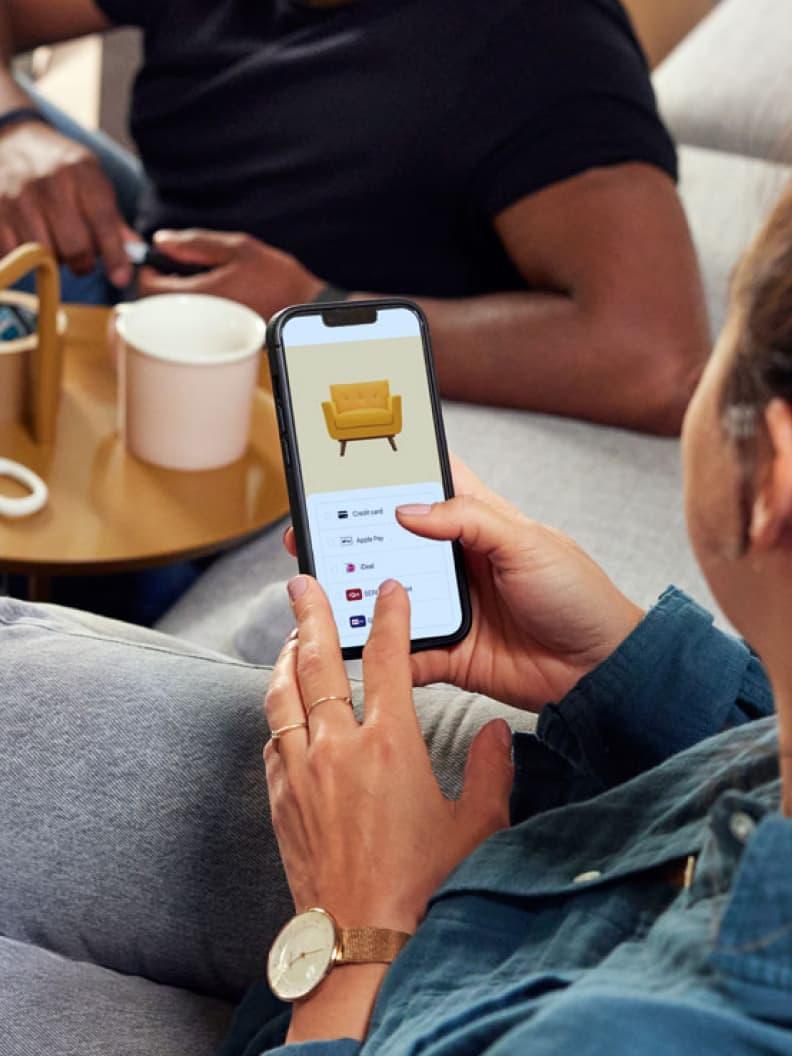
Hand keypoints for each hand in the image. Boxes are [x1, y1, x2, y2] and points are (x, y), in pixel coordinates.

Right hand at [0, 120, 131, 285]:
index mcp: (81, 172)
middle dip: (83, 262)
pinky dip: (25, 257)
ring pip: (44, 255)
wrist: (10, 141)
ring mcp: (16, 196)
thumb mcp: (92, 181)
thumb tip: (135, 251)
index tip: (121, 278)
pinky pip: (14, 254)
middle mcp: (48, 182)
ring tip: (54, 243)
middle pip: (74, 247)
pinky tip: (29, 240)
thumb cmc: (60, 168)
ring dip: (53, 260)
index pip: (103, 222)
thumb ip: (112, 218)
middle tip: (82, 257)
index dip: (115, 255)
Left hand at [138, 229, 323, 317]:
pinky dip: (195, 311)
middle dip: (163, 286)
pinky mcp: (221, 340)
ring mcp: (210, 335)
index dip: (148, 270)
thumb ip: (194, 243)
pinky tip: (215, 298)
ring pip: (175, 318)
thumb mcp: (236, 247)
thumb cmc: (277, 276)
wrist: (305, 305)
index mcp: (199, 296)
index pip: (147, 290)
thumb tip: (162, 241)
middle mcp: (201, 321)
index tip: (160, 259)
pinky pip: (193, 326)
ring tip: (202, 282)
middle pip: (157, 307)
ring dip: (178, 299)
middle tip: (181, 269)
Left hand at [265, 574, 513, 1040]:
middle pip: (317, 662)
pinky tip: (284, 712)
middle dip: (311, 613)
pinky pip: (271, 742)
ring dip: (284, 659)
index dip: (389, 615)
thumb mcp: (474, 825)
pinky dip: (278, 717)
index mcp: (391, 745)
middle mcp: (338, 748)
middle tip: (303, 581)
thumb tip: (497, 733)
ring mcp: (301, 772)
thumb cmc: (422, 885)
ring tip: (289, 637)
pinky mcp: (279, 800)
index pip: (390, 658)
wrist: (362, 941)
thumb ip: (490, 770)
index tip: (388, 588)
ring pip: (283, 697)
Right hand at [284, 456, 642, 710]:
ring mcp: (449, 607)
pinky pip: (406, 652)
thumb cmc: (578, 594)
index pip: (425, 485)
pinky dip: (383, 652)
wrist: (602, 668)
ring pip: (390, 596)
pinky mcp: (449, 652)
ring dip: (359, 595)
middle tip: (311, 532)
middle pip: (391, 542)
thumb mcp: (527, 542)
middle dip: (351, 537)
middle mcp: (455, 562)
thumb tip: (407, 509)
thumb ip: (468, 520)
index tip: (345, 467)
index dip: (387, 475)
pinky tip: (359, 646)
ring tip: (323, 588)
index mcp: (476, 522)